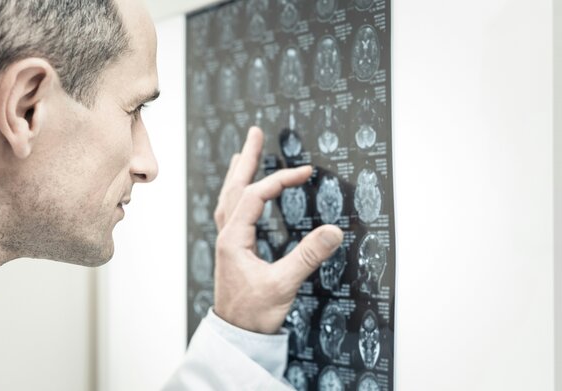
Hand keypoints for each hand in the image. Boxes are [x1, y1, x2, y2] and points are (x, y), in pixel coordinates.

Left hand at [213, 127, 343, 333]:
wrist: (236, 335)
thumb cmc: (253, 313)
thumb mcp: (283, 284)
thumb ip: (308, 256)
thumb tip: (334, 230)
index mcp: (234, 238)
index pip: (256, 195)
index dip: (281, 180)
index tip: (305, 172)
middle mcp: (227, 235)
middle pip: (234, 187)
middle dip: (247, 158)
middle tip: (255, 133)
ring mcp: (228, 242)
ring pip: (230, 198)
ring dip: (239, 173)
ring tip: (243, 154)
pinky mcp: (233, 250)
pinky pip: (231, 211)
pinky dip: (238, 194)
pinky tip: (242, 194)